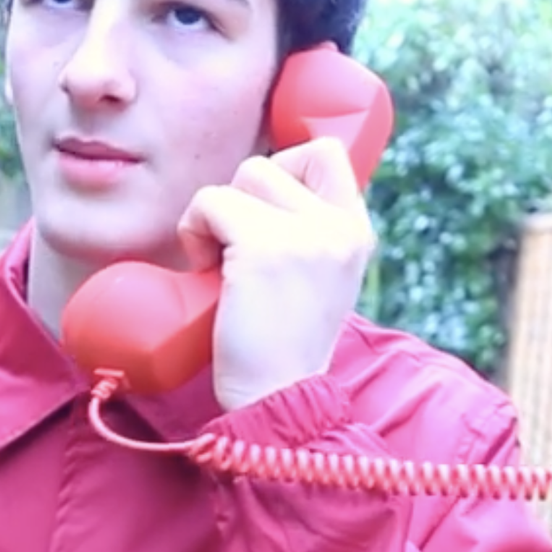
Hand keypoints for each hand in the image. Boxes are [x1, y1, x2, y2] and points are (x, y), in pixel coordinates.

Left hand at [176, 137, 375, 411]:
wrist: (277, 399)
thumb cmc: (282, 344)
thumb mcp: (319, 279)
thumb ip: (312, 234)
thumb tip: (271, 182)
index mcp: (357, 232)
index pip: (327, 152)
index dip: (286, 164)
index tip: (263, 206)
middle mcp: (340, 227)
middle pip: (272, 162)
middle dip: (242, 198)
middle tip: (238, 250)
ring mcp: (307, 234)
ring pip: (242, 176)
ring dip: (215, 214)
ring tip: (222, 264)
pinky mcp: (265, 247)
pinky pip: (210, 202)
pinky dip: (194, 230)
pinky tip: (206, 271)